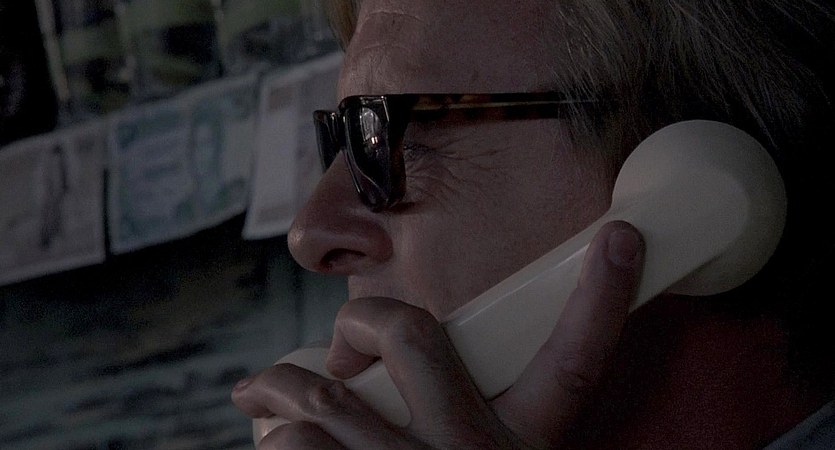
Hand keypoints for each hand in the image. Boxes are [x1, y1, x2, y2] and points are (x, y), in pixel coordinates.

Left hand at [232, 221, 644, 448]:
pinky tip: (268, 446)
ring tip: (260, 399)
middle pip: (415, 339)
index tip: (621, 236)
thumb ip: (469, 428)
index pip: (577, 365)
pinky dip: (271, 447)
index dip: (603, 297)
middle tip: (344, 337)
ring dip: (282, 394)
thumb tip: (392, 376)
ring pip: (327, 400)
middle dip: (363, 320)